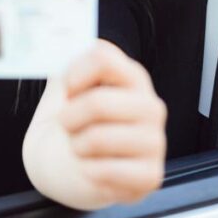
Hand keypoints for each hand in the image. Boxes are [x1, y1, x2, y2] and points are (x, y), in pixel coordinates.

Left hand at [23, 39, 166, 209]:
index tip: (67, 89)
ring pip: (98, 138)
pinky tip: (92, 168)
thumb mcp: (64, 88)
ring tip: (80, 147)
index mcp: (132, 77)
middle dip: (68, 117)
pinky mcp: (151, 176)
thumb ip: (66, 61)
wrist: (67, 166)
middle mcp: (150, 106)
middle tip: (66, 124)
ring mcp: (155, 142)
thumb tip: (62, 41)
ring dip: (76, 146)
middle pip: (98, 102)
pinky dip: (87, 171)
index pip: (103, 58)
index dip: (74, 73)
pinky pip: (105, 171)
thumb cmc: (70, 124)